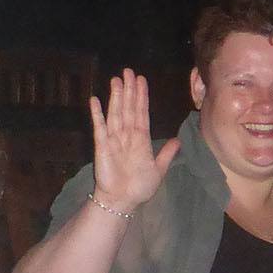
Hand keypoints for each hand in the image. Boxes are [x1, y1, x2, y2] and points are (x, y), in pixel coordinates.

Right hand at [87, 71, 177, 216]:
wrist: (122, 201)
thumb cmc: (139, 187)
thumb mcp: (158, 170)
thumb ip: (166, 154)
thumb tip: (177, 141)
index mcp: (140, 139)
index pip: (141, 112)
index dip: (141, 96)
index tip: (141, 80)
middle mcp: (127, 135)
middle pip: (128, 108)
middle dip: (129, 90)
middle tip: (128, 71)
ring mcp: (114, 139)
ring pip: (116, 113)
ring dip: (116, 97)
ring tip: (116, 80)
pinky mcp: (102, 146)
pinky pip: (99, 127)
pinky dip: (97, 114)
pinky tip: (95, 100)